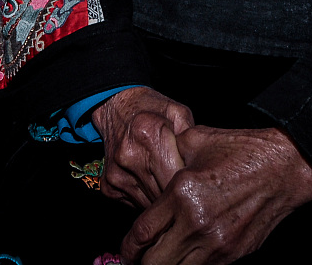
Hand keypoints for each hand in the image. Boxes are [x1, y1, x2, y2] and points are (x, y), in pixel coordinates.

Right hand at [91, 87, 194, 208]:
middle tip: (190, 190)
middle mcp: (129, 155)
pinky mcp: (109, 186)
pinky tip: (153, 182)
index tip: (199, 184)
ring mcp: (116, 173)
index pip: (176, 177)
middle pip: (164, 195)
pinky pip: (137, 204)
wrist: (113, 106)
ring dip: (164, 200)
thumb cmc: (150, 109)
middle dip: (179, 196)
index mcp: (149, 133)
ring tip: (171, 185)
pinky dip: (148, 198)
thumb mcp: (179, 113)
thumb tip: (202, 169)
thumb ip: (192, 139)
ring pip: (152, 205)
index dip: (191, 184)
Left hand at [121, 126, 311, 264]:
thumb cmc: (241, 150)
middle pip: (155, 263)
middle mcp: (197, 223)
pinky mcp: (235, 255)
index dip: (128, 247)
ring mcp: (218, 244)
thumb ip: (166, 155)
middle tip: (139, 256)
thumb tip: (148, 165)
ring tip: (164, 256)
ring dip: (168, 264)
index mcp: (182, 194)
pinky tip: (188, 253)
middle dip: (143, 261)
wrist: (285, 167)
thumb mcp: (195, 140)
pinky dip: (192, 264)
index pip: (142, 234)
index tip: (126, 249)